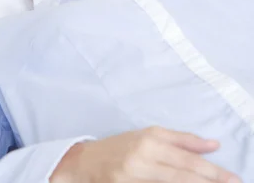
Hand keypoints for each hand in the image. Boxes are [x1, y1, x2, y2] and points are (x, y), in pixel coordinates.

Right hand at [50, 126, 239, 182]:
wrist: (84, 162)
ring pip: (172, 182)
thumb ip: (181, 140)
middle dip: (209, 179)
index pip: (186, 156)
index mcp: (150, 138)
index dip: (210, 168)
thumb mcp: (148, 137)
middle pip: (182, 171)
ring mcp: (134, 173)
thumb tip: (213, 144)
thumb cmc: (119, 147)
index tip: (230, 176)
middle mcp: (143, 154)